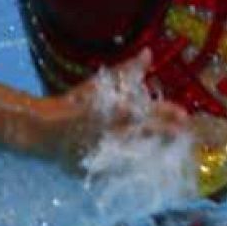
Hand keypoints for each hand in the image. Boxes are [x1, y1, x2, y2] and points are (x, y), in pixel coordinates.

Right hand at [32, 61, 188, 172]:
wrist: (42, 131)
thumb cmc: (75, 103)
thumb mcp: (100, 85)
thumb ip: (127, 71)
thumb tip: (149, 52)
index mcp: (110, 111)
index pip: (143, 111)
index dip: (165, 113)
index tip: (184, 115)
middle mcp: (107, 132)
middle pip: (142, 134)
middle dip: (165, 134)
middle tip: (184, 133)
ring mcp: (100, 153)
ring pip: (134, 156)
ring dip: (154, 154)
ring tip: (173, 154)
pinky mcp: (93, 171)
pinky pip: (117, 174)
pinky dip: (133, 171)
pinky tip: (149, 171)